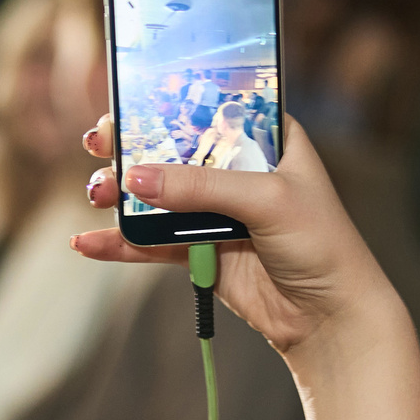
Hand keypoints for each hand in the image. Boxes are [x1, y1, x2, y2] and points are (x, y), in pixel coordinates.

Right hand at [76, 113, 400, 362]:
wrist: (330, 318)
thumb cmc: (322, 245)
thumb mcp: (267, 201)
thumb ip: (201, 187)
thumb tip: (137, 178)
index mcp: (268, 139)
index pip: (211, 107)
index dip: (169, 102)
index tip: (126, 100)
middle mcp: (238, 170)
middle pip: (174, 150)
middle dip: (133, 147)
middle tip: (99, 144)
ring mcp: (216, 212)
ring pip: (157, 196)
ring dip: (121, 195)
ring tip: (96, 194)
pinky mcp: (200, 251)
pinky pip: (152, 241)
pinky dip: (120, 242)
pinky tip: (89, 243)